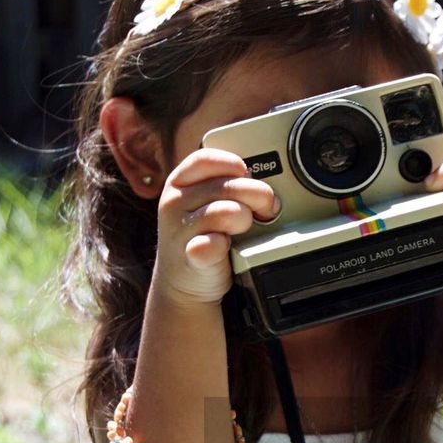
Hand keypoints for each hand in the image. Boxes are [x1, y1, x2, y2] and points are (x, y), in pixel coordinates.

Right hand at [154, 148, 279, 304]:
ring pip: (225, 212)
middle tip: (267, 208)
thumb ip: (227, 186)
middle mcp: (175, 202)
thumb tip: (265, 182)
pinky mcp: (190, 256)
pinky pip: (215, 243)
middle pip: (224, 185)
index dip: (234, 164)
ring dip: (245, 220)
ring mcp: (179, 230)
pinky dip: (227, 244)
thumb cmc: (203, 236)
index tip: (249, 176)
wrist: (185, 283)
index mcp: (180, 182)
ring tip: (244, 228)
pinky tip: (227, 246)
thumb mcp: (207, 203)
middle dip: (257, 195)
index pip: (206, 159)